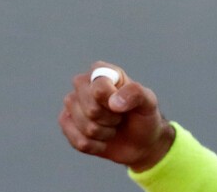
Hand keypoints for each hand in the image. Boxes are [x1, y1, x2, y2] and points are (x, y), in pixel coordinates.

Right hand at [58, 61, 175, 171]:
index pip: (98, 86)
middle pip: (90, 109)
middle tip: (119, 116)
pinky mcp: (67, 123)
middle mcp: (83, 84)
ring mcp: (72, 104)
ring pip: (84, 126)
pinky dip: (96, 146)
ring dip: (104, 133)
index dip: (111, 101)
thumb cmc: (143, 116)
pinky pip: (78, 142)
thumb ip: (136, 93)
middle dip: (110, 119)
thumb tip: (113, 102)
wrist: (139, 141)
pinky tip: (103, 139)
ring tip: (112, 126)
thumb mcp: (149, 102)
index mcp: (103, 71)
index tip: (123, 105)